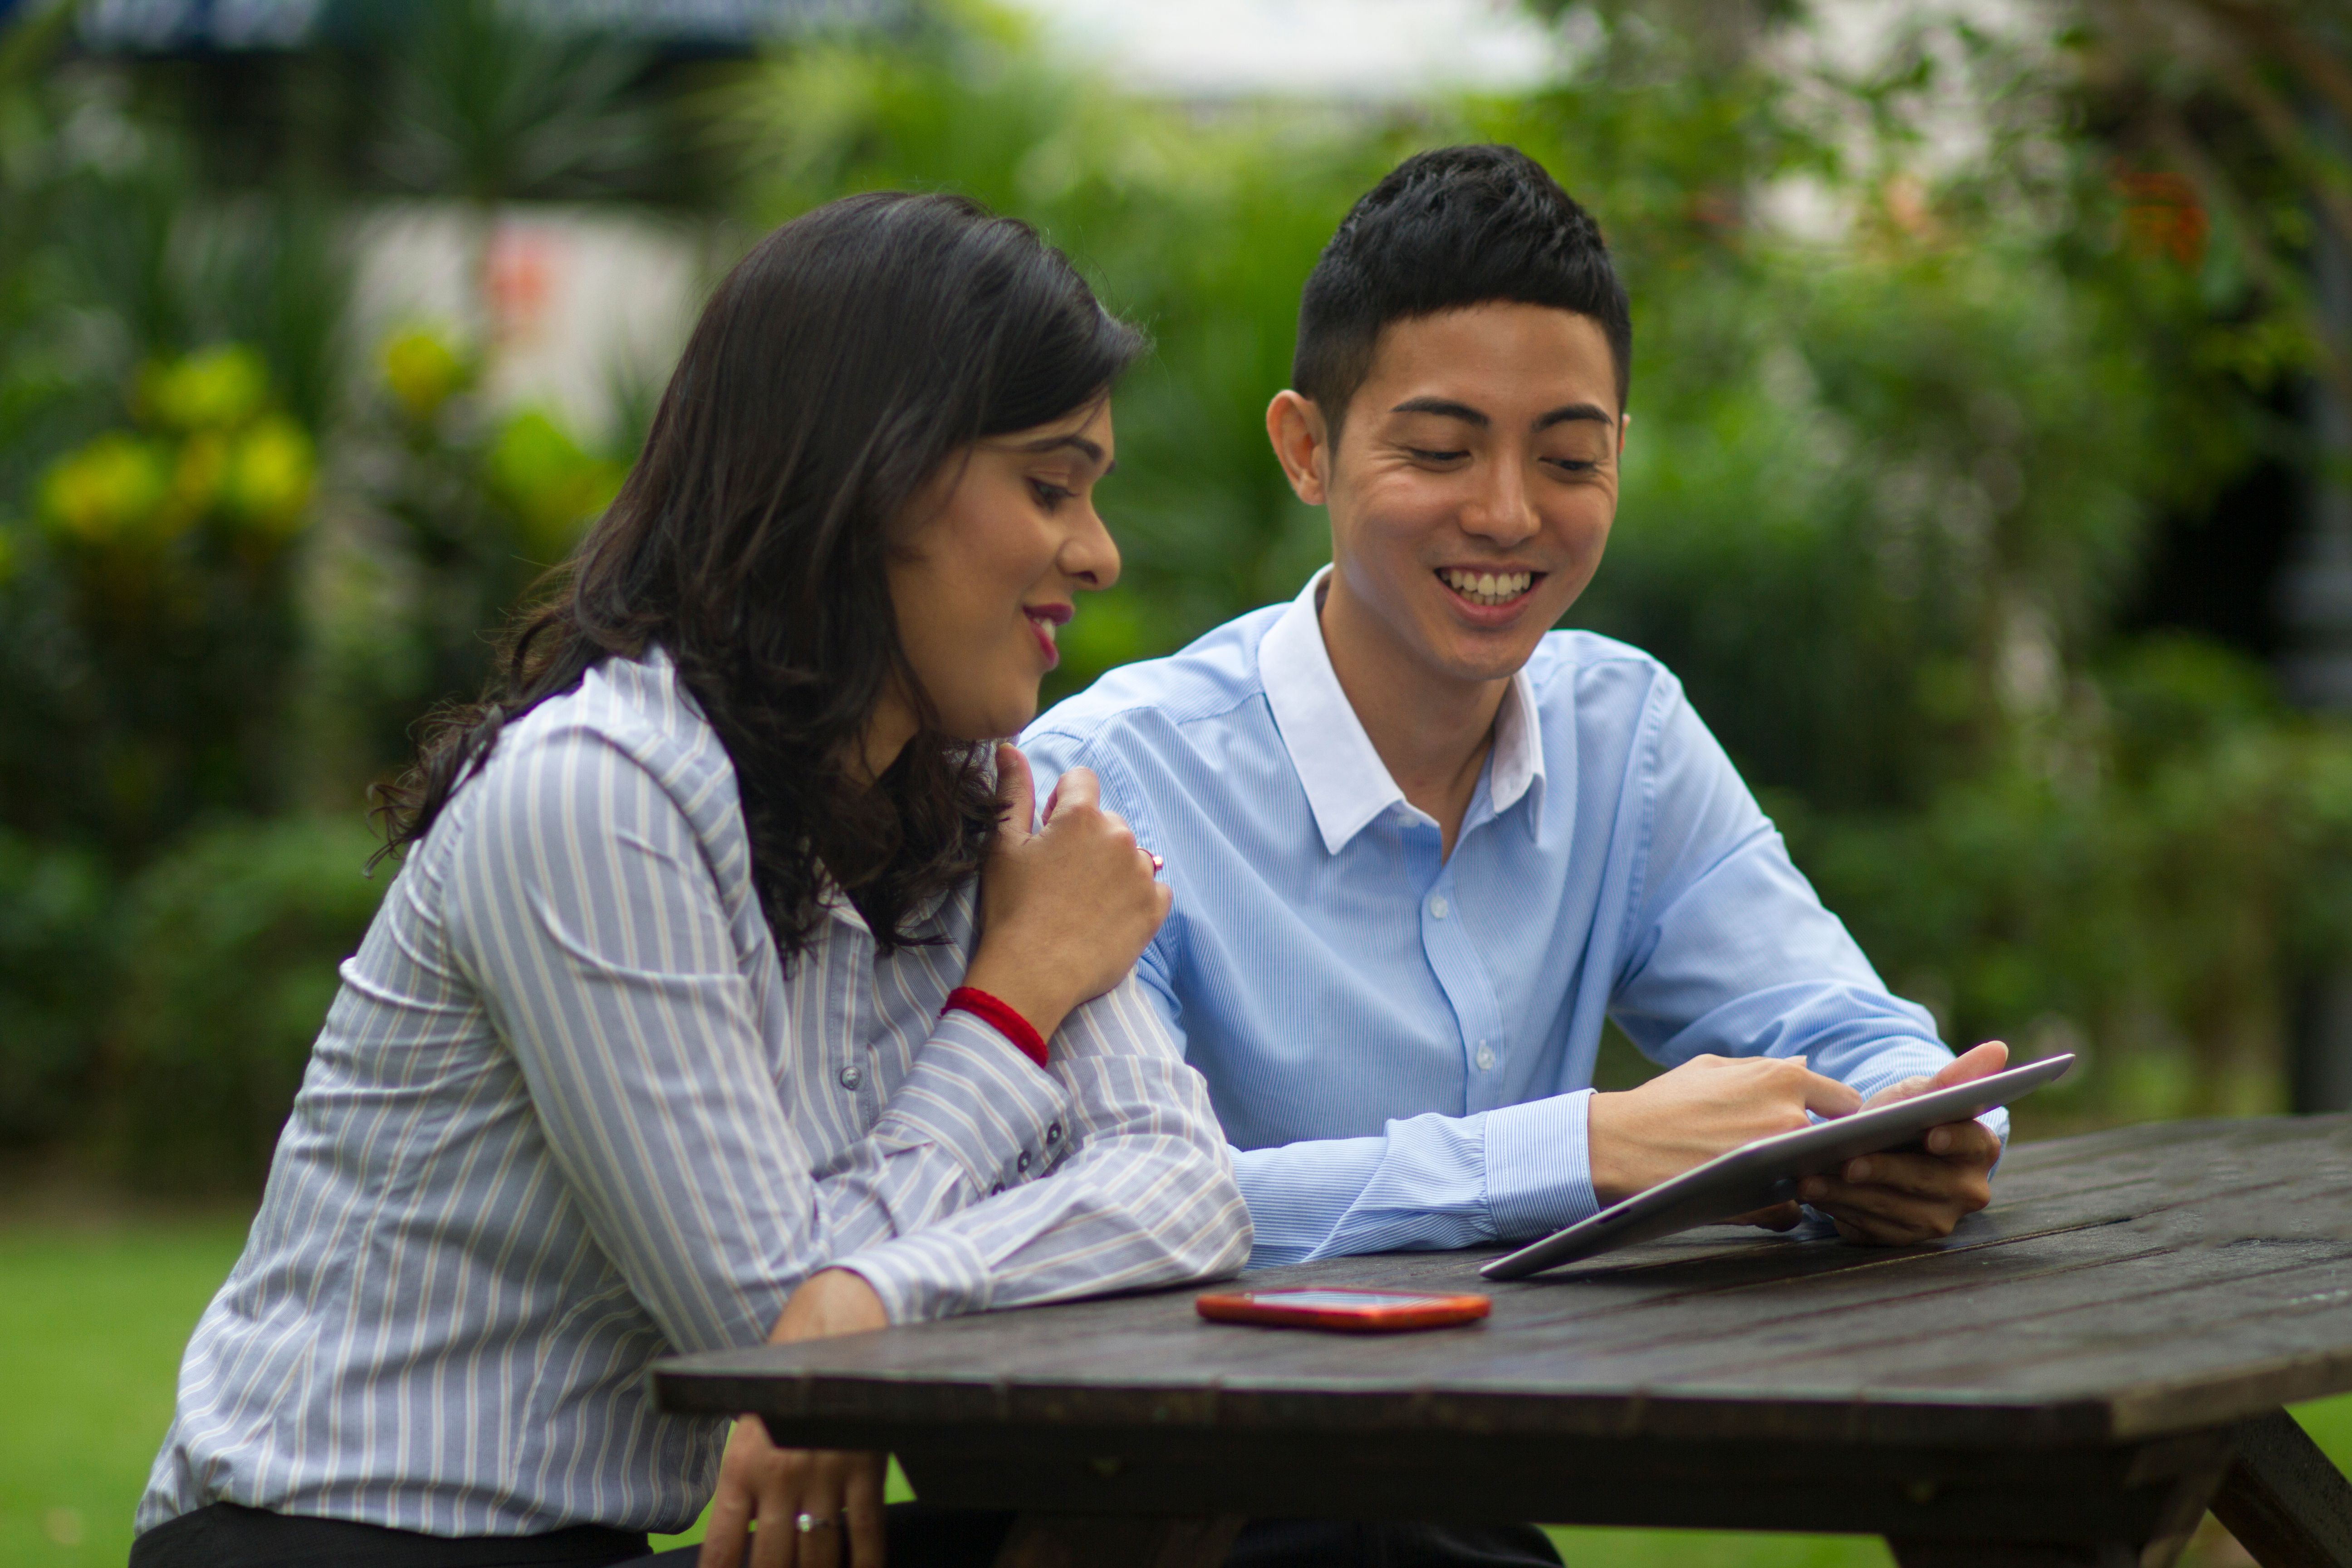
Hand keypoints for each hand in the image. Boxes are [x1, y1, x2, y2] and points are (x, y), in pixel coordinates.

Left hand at [699, 1270, 890, 1567]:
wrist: (836, 1320)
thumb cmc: (788, 1369)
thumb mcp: (751, 1420)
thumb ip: (747, 1475)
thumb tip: (745, 1531)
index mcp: (743, 1465)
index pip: (723, 1546)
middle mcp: (780, 1476)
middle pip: (773, 1561)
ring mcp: (825, 1473)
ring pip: (819, 1555)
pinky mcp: (865, 1465)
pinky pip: (867, 1530)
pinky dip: (868, 1562)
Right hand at [963, 744, 1171, 1042]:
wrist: (1032, 974)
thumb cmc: (1012, 908)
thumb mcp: (1002, 845)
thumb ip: (1012, 791)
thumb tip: (1009, 748)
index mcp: (1081, 815)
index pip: (1081, 781)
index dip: (1061, 804)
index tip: (1048, 835)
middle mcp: (1120, 836)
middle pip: (1107, 821)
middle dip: (1088, 840)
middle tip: (1060, 879)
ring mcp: (1142, 873)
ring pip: (1130, 855)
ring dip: (1112, 869)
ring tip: (1082, 903)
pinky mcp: (1155, 908)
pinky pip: (1153, 888)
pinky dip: (1134, 898)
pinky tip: (1106, 917)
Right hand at [1587, 1054, 1862, 1207]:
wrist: (1620, 1146)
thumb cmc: (1663, 1104)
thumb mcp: (1712, 1068)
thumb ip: (1765, 1069)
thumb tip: (1805, 1067)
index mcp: (1783, 1080)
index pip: (1847, 1101)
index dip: (1835, 1115)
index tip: (1822, 1124)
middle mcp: (1791, 1118)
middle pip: (1835, 1143)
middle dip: (1815, 1147)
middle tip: (1788, 1151)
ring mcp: (1780, 1164)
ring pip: (1814, 1177)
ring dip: (1796, 1178)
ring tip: (1762, 1174)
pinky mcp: (1765, 1203)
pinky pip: (1791, 1211)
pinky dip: (1775, 1208)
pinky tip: (1748, 1198)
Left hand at [1799, 1041, 2007, 1245]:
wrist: (1879, 1145)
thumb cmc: (1905, 1114)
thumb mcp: (1922, 1092)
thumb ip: (1956, 1076)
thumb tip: (1998, 1048)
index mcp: (1981, 1149)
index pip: (1973, 1143)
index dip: (1953, 1139)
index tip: (1930, 1133)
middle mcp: (1967, 1191)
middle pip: (1925, 1181)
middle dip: (1883, 1170)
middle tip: (1847, 1161)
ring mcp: (1937, 1219)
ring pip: (1893, 1208)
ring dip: (1850, 1194)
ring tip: (1812, 1177)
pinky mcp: (1902, 1237)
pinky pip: (1872, 1228)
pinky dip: (1840, 1210)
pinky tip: (1814, 1194)